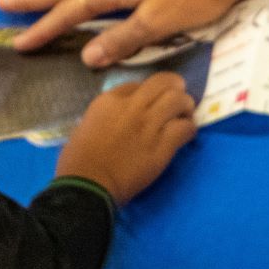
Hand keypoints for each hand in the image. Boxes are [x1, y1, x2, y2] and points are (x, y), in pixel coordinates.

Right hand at [56, 72, 196, 203]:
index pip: (139, 84)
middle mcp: (132, 107)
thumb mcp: (87, 124)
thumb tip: (123, 115)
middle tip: (178, 100)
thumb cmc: (78, 160)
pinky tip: (186, 135)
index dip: (150, 92)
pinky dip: (189, 129)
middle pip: (164, 82)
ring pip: (179, 100)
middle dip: (176, 88)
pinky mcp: (162, 146)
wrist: (87, 186)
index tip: (152, 102)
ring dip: (186, 107)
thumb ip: (108, 114)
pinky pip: (185, 128)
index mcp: (110, 100)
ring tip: (185, 116)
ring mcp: (149, 125)